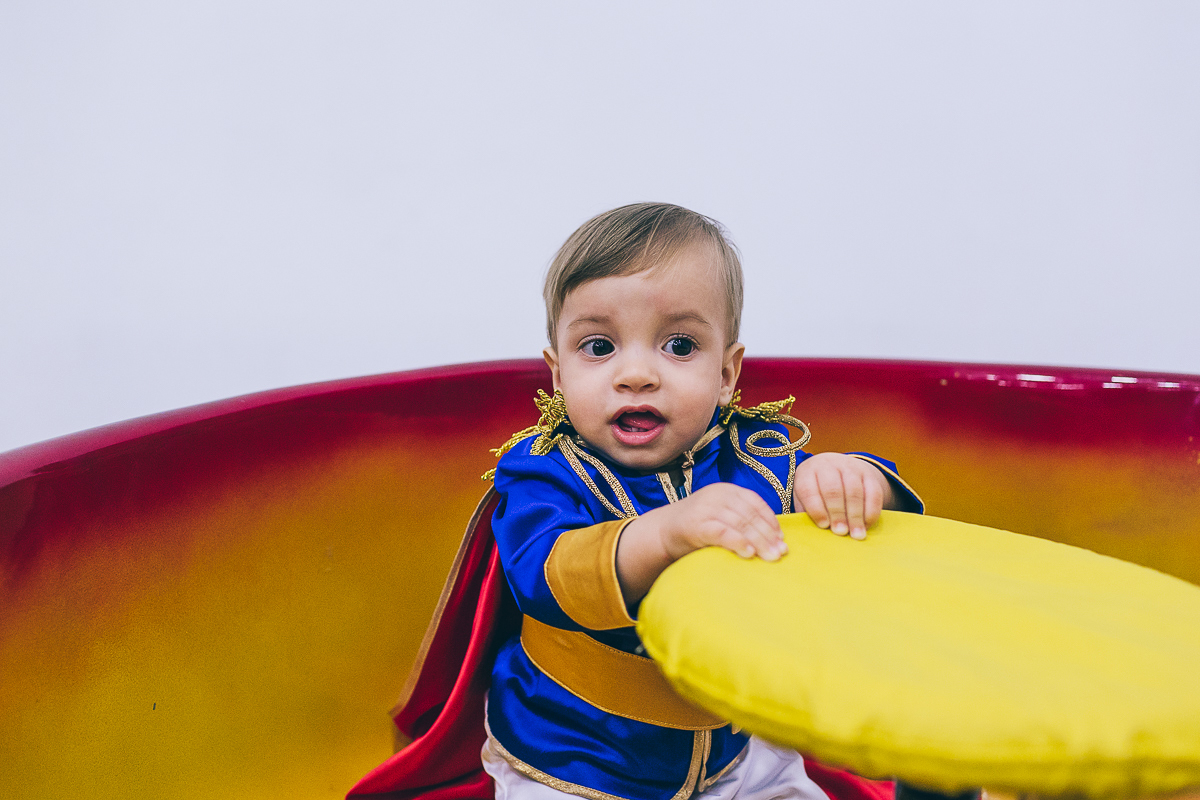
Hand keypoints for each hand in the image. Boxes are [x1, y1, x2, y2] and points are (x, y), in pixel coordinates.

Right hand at [616, 483, 784, 603]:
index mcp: (726, 491)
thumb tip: (775, 539)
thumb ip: (742, 521)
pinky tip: (748, 553)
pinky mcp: (696, 524)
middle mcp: (717, 495)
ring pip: (740, 524)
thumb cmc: (697, 529)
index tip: (782, 539)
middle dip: (768, 535)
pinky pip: (722, 532)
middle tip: (781, 553)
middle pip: (750, 515)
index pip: (756, 503)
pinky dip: (738, 542)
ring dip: (758, 542)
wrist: (661, 533)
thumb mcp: (721, 517)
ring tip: (770, 557)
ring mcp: (706, 508)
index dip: (771, 521)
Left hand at [793, 453, 893, 540]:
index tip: (823, 526)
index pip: (809, 490)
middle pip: (833, 489)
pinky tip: (867, 525)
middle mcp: (827, 466)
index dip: (816, 509)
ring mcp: (849, 468)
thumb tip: (814, 536)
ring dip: (856, 515)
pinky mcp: (868, 474)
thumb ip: (807, 514)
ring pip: (854, 491)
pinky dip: (871, 511)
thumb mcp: (804, 499)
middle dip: (837, 513)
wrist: (835, 468)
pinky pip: (873, 492)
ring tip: (856, 535)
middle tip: (841, 532)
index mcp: (807, 473)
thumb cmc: (816, 493)